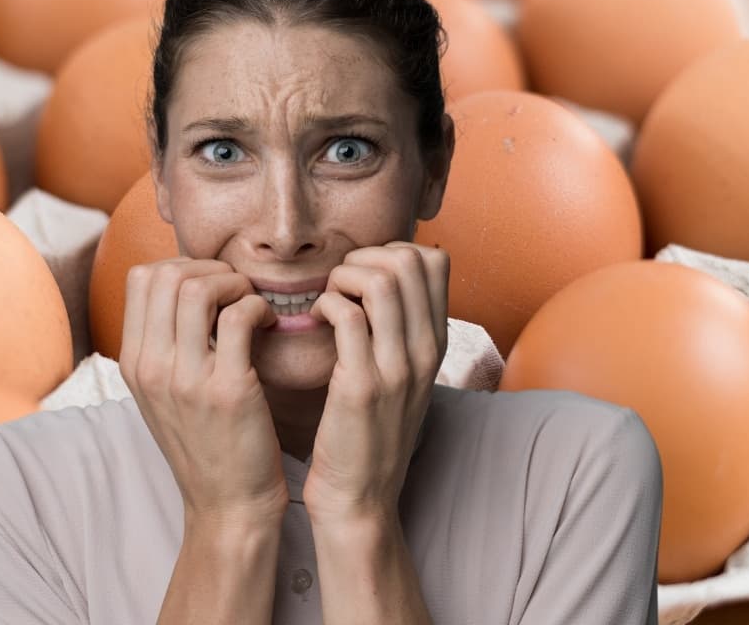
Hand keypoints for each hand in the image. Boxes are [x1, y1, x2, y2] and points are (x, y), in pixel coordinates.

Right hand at [119, 258, 289, 526]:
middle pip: (169, 274)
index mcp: (134, 363)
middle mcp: (152, 367)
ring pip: (200, 287)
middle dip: (211, 268)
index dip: (182, 266)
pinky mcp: (228, 390)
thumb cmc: (205, 442)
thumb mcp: (164, 393)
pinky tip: (270, 325)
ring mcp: (187, 379)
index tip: (212, 285)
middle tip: (236, 290)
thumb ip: (165, 343)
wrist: (227, 505)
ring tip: (251, 304)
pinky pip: (239, 316)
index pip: (141, 278)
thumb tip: (185, 285)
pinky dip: (260, 308)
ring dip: (235, 283)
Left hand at [302, 242, 449, 524]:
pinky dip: (325, 305)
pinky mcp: (362, 387)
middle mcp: (424, 352)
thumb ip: (399, 332)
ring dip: (343, 277)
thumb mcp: (402, 378)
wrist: (360, 498)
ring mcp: (397, 369)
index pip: (434, 261)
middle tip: (340, 286)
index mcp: (435, 344)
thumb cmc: (369, 433)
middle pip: (409, 261)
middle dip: (364, 258)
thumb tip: (381, 279)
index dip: (391, 251)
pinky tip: (313, 322)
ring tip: (327, 300)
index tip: (362, 275)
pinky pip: (348, 316)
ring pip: (381, 281)